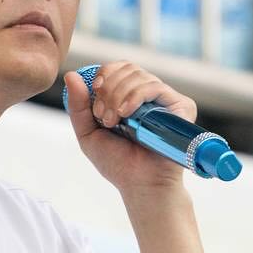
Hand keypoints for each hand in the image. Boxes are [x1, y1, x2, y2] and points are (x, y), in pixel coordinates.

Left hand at [64, 62, 197, 194]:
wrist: (140, 184)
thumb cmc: (118, 163)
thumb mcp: (89, 134)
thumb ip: (78, 106)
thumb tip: (71, 74)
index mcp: (129, 97)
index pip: (118, 68)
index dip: (104, 74)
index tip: (95, 92)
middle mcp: (149, 95)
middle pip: (127, 68)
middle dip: (109, 89)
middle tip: (103, 117)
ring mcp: (165, 100)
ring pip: (139, 76)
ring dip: (118, 95)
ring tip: (114, 121)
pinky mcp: (181, 106)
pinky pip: (156, 87)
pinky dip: (136, 96)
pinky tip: (126, 113)